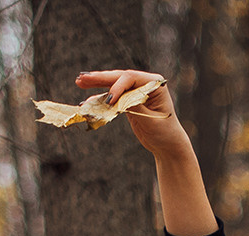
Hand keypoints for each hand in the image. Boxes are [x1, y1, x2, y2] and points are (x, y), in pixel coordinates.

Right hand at [74, 69, 190, 157]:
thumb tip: (116, 97)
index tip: (109, 100)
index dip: (118, 86)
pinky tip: (87, 102)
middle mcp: (145, 83)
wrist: (167, 145)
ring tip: (80, 81)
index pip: (132, 78)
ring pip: (113, 84)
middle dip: (100, 78)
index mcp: (154, 83)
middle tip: (82, 78)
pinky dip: (99, 99)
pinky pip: (111, 97)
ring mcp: (135, 91)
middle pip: (119, 77)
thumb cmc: (164, 132)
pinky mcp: (128, 101)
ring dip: (96, 84)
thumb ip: (134, 106)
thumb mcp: (150, 120)